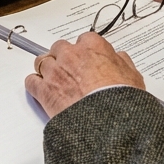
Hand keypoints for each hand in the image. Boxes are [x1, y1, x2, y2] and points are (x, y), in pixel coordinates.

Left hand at [24, 32, 144, 117]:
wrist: (110, 122)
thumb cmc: (122, 99)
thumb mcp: (132, 76)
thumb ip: (122, 62)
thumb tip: (119, 58)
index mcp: (93, 46)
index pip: (83, 40)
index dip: (84, 52)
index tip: (85, 59)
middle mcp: (71, 54)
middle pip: (59, 48)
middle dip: (63, 58)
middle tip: (70, 70)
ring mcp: (56, 71)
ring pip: (42, 62)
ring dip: (47, 69)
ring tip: (53, 80)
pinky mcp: (45, 90)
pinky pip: (31, 81)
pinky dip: (35, 85)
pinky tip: (40, 90)